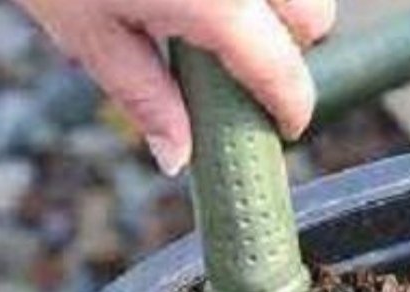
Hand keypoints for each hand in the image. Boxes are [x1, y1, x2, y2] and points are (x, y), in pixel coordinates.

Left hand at [15, 0, 335, 173]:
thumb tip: (178, 157)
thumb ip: (146, 99)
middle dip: (291, 48)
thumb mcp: (92, 37)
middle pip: (316, 17)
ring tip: (223, 15)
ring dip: (282, 3)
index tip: (285, 128)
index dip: (291, 110)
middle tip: (240, 64)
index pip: (284, 72)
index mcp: (218, 5)